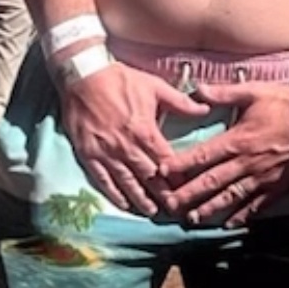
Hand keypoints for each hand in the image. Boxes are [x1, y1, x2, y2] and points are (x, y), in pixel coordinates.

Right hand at [60, 61, 207, 215]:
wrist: (83, 76)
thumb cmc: (121, 80)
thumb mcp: (155, 86)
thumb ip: (180, 102)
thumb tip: (205, 108)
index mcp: (145, 130)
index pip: (166, 161)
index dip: (177, 177)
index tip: (187, 189)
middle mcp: (126, 146)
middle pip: (148, 176)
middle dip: (162, 195)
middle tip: (174, 209)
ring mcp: (106, 152)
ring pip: (127, 182)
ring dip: (140, 199)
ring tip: (152, 212)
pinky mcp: (88, 154)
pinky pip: (102, 179)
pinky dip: (113, 193)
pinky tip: (123, 203)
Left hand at [155, 81, 288, 224]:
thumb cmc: (288, 104)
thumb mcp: (255, 91)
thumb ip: (225, 93)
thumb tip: (197, 90)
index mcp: (238, 139)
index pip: (202, 155)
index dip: (180, 165)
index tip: (161, 173)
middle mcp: (246, 162)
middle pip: (211, 182)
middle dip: (188, 194)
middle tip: (168, 206)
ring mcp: (262, 177)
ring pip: (231, 197)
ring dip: (210, 208)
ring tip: (192, 218)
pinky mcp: (278, 185)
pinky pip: (257, 204)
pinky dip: (243, 215)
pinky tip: (230, 223)